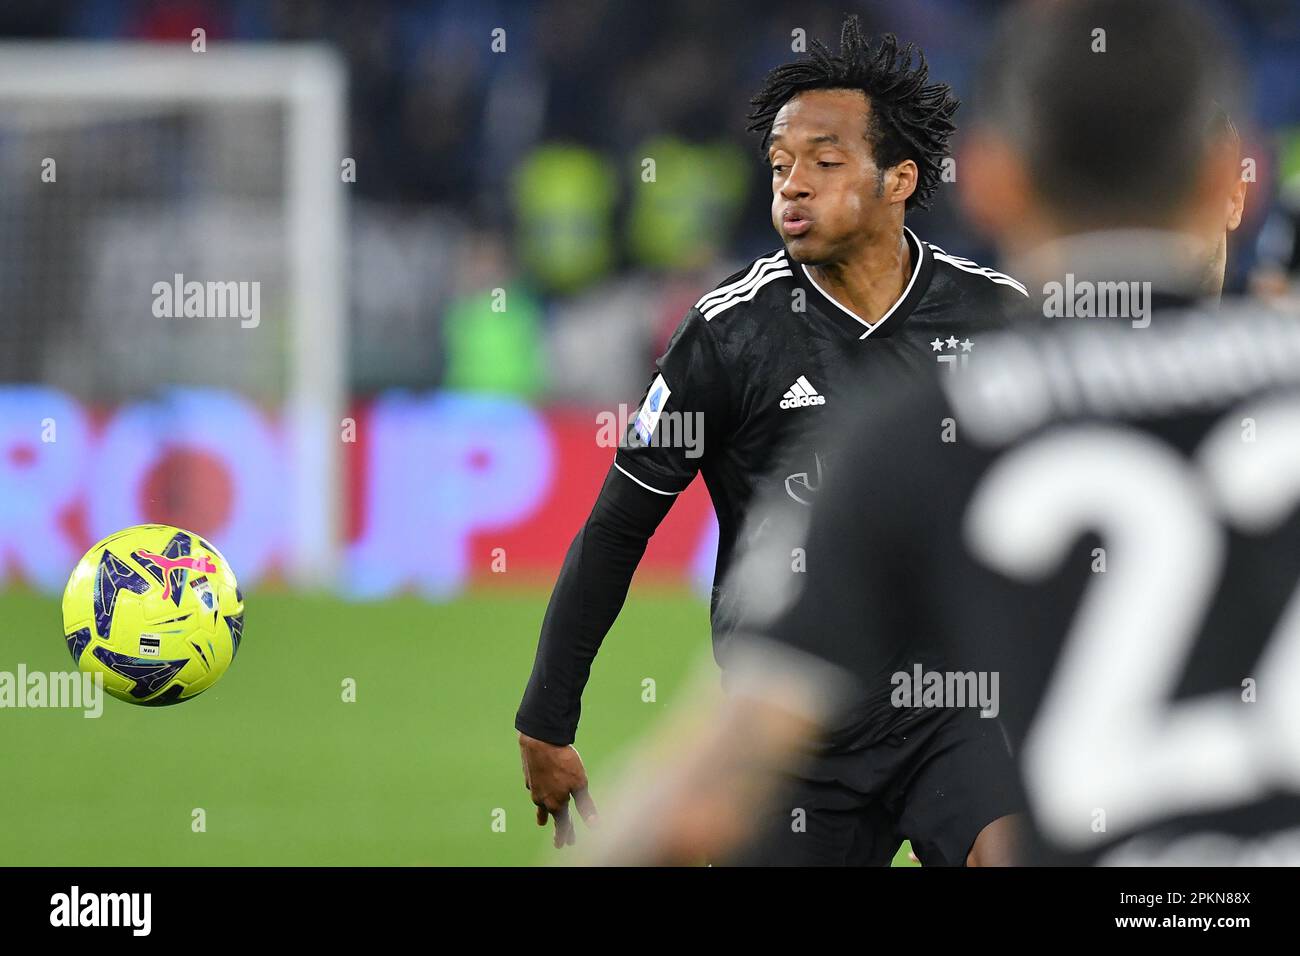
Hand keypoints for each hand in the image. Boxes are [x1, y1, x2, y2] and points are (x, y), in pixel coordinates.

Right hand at [519, 732, 598, 847]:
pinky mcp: (529, 777)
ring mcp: (534, 788)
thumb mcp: (580, 784)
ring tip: (541, 822)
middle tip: (559, 842)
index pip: (562, 825)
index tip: (565, 844)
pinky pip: (535, 790)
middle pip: (551, 817)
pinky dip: (539, 794)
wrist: (540, 740)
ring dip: (542, 815)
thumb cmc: (563, 762)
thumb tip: (594, 825)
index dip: (565, 835)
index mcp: (556, 803)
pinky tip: (540, 792)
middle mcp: (542, 799)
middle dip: (557, 829)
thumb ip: (585, 805)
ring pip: (539, 805)